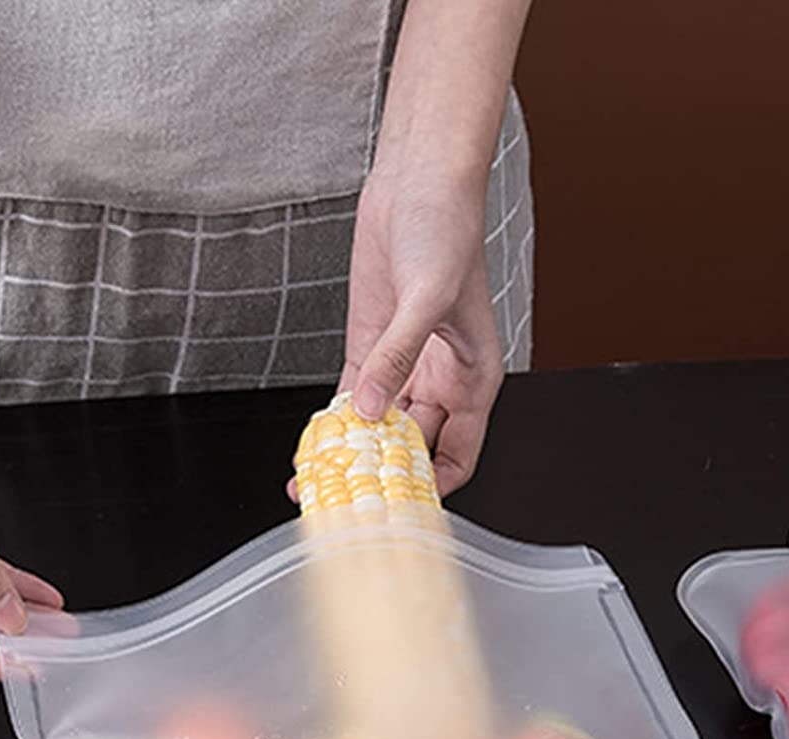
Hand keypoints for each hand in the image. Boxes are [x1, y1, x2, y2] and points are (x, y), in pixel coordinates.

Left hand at [338, 162, 502, 496]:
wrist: (417, 182)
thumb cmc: (448, 231)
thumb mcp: (427, 298)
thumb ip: (398, 356)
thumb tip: (370, 406)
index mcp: (472, 381)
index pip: (457, 457)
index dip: (432, 487)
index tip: (399, 505)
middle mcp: (439, 382)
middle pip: (411, 450)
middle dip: (381, 477)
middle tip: (346, 499)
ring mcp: (402, 367)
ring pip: (378, 429)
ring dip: (352, 453)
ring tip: (321, 479)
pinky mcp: (370, 348)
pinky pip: (352, 399)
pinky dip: (335, 422)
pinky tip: (315, 442)